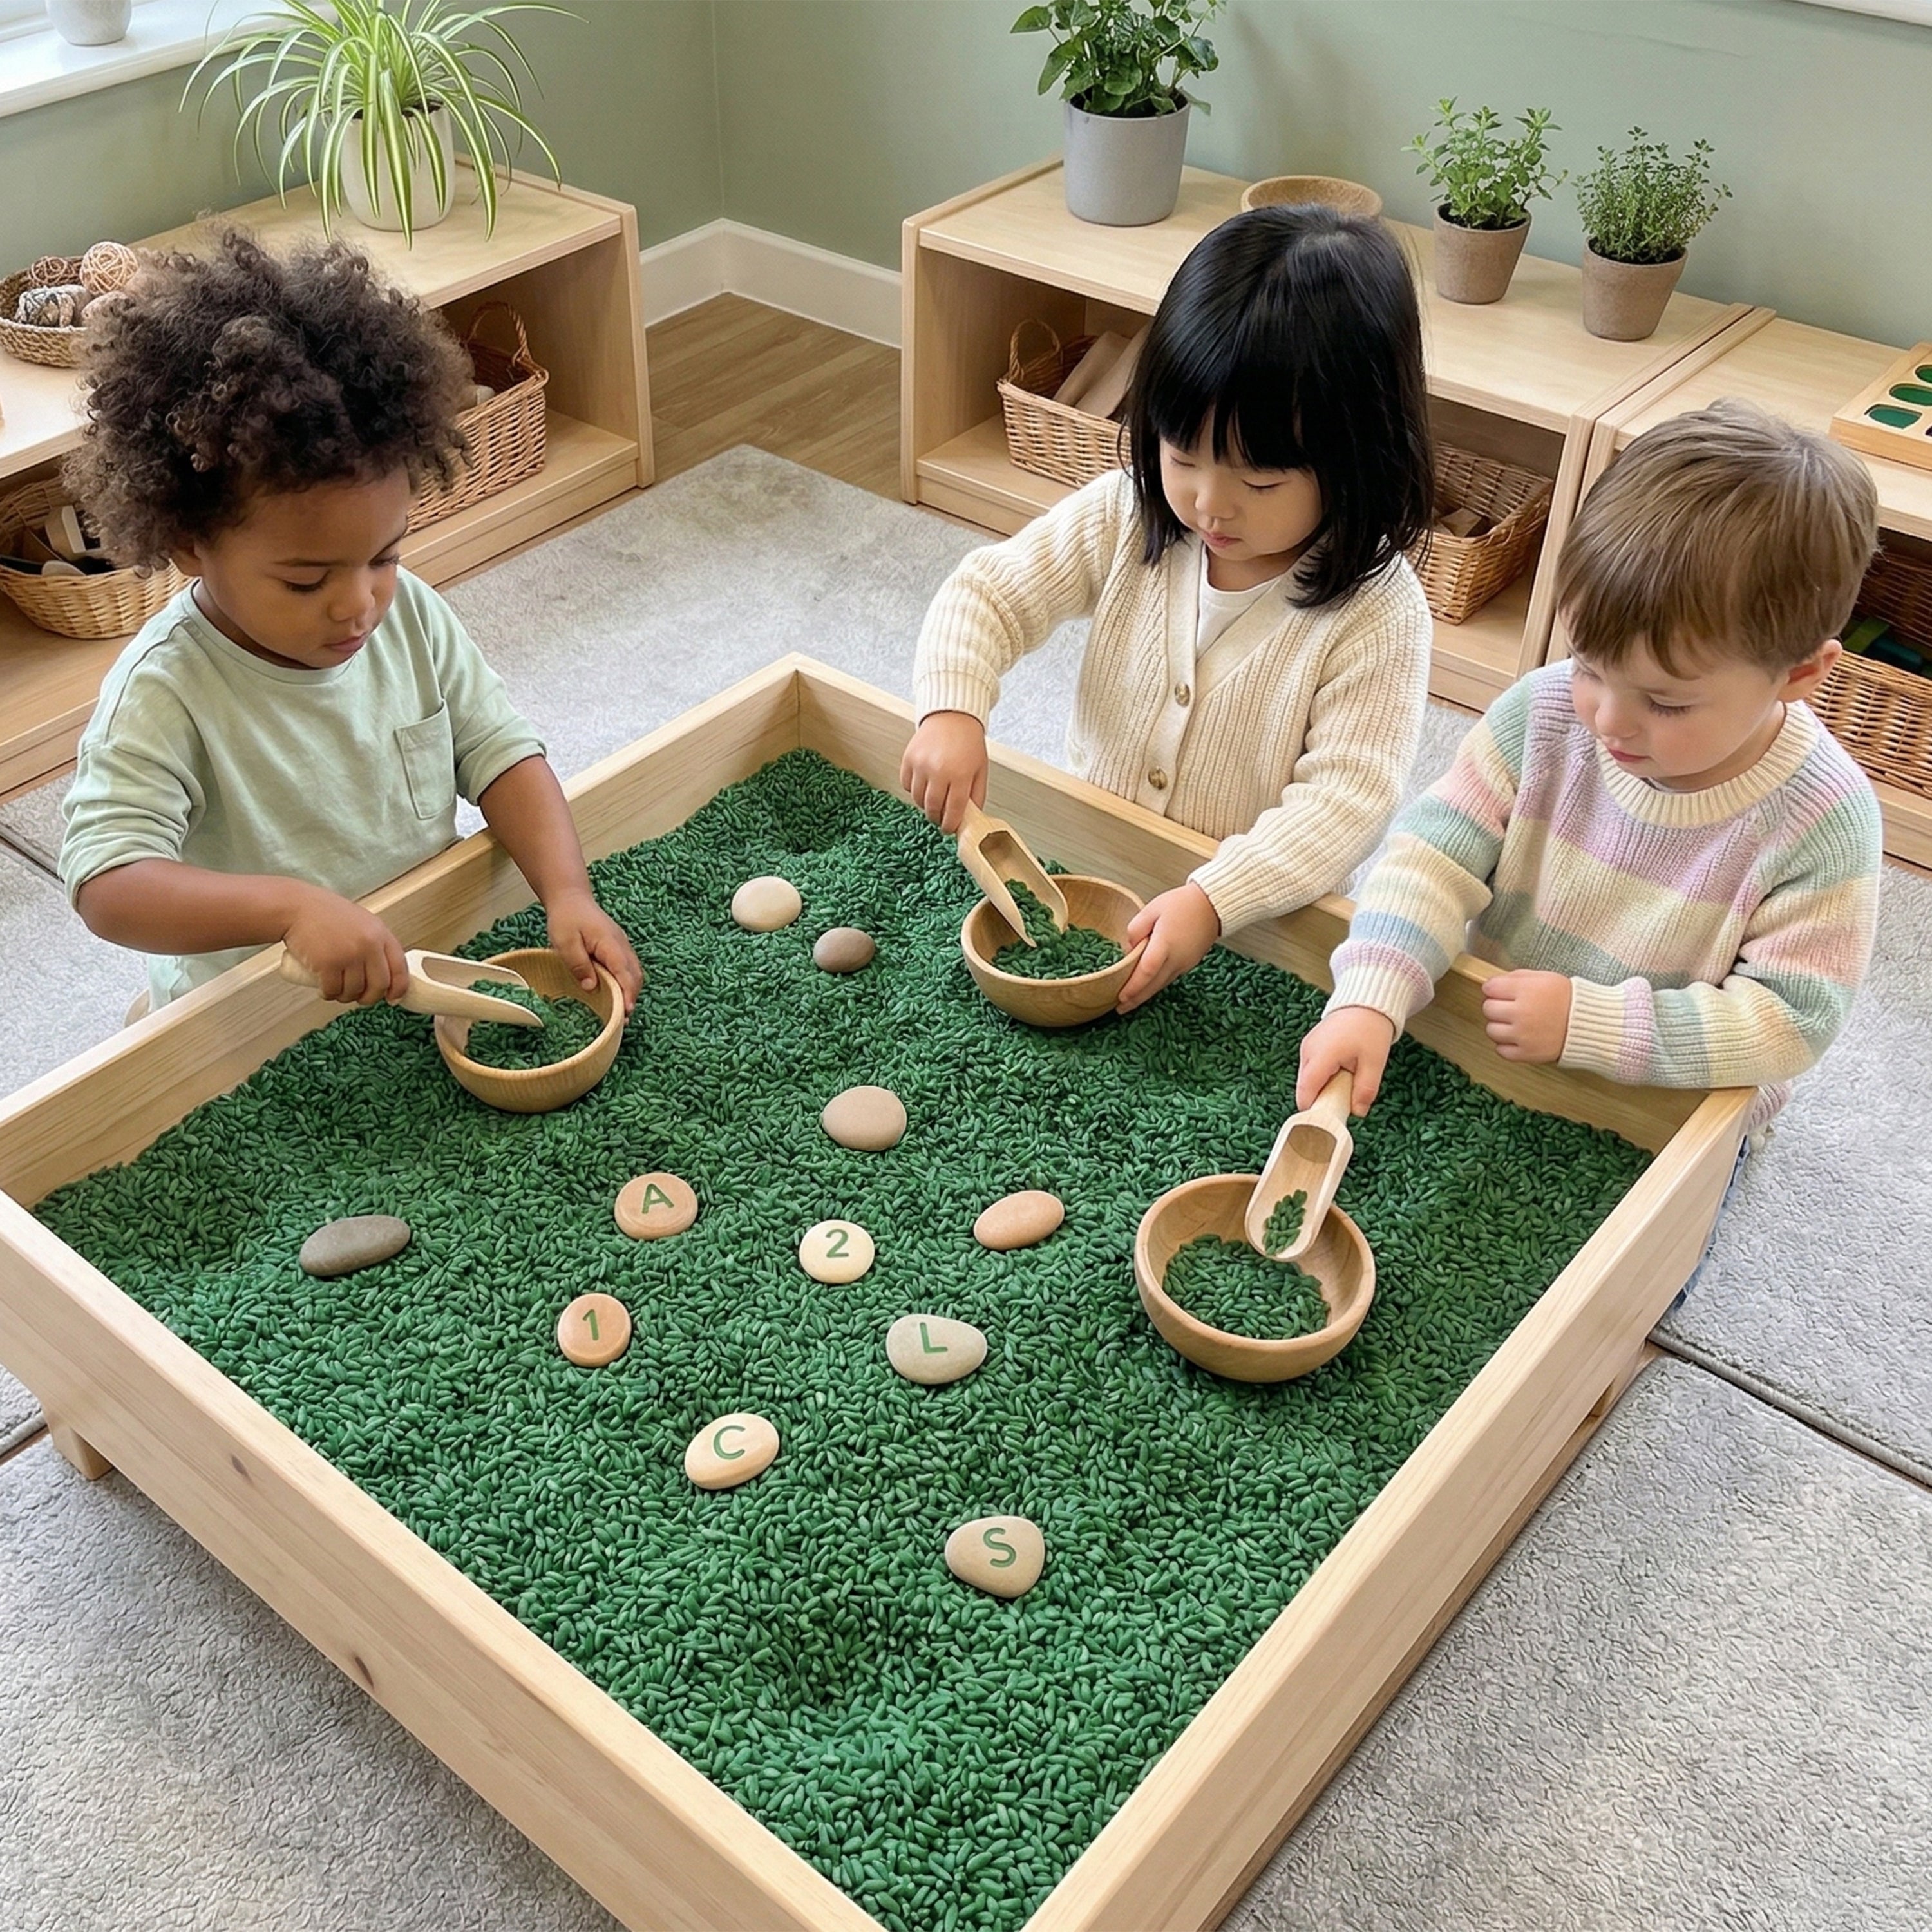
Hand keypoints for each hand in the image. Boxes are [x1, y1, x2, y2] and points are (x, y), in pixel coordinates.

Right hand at [282, 884, 408, 1006]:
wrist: (296, 907)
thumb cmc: (325, 914)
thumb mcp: (361, 922)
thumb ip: (375, 943)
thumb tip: (386, 973)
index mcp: (380, 933)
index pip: (400, 968)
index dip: (399, 989)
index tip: (393, 998)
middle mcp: (368, 944)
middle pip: (379, 985)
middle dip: (369, 998)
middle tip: (359, 997)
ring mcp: (348, 954)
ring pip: (354, 991)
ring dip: (345, 997)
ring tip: (337, 988)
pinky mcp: (327, 964)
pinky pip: (333, 990)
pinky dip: (328, 994)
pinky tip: (325, 989)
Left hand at [547, 889, 642, 1012]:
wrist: (571, 898)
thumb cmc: (566, 918)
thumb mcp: (566, 942)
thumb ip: (579, 964)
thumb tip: (591, 987)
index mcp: (611, 944)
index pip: (625, 973)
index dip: (628, 994)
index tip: (626, 1013)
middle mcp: (622, 946)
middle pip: (635, 976)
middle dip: (632, 998)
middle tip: (622, 1020)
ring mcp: (622, 947)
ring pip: (634, 973)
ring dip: (630, 992)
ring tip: (621, 1013)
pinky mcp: (618, 949)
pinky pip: (628, 969)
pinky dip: (626, 984)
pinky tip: (617, 995)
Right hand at [900, 711, 987, 833]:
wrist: (952, 716)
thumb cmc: (968, 742)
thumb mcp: (980, 770)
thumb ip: (976, 795)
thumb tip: (970, 818)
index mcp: (961, 774)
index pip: (953, 810)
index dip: (950, 825)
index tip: (949, 829)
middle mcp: (939, 770)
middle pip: (933, 808)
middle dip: (937, 817)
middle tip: (941, 818)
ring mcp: (921, 764)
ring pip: (917, 799)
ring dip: (925, 804)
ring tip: (934, 799)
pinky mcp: (908, 759)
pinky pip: (906, 785)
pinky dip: (913, 790)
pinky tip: (924, 784)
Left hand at [1116, 882, 1219, 1011]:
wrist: (1213, 905)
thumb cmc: (1183, 904)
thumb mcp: (1153, 908)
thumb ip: (1136, 928)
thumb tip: (1129, 948)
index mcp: (1166, 943)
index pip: (1147, 969)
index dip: (1134, 986)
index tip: (1120, 996)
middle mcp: (1177, 958)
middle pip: (1154, 984)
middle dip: (1136, 999)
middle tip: (1120, 1009)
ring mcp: (1185, 963)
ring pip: (1162, 984)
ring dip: (1145, 995)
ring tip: (1129, 1003)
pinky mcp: (1189, 964)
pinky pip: (1169, 978)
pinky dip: (1156, 986)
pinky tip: (1147, 988)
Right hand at [1297, 1005, 1396, 1112]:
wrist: (1366, 1002)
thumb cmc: (1370, 1028)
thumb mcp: (1374, 1062)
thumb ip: (1365, 1090)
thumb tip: (1358, 1113)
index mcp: (1321, 1056)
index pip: (1306, 1093)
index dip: (1313, 1111)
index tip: (1329, 1120)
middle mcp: (1308, 1052)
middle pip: (1305, 1089)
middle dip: (1321, 1100)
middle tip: (1344, 1101)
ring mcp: (1307, 1048)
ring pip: (1307, 1080)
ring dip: (1323, 1088)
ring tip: (1345, 1082)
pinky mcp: (1310, 1046)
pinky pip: (1311, 1070)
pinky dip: (1323, 1077)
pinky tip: (1341, 1072)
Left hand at [1481, 968, 1570, 1062]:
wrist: (1589, 1023)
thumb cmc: (1569, 999)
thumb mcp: (1545, 978)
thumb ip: (1517, 977)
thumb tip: (1492, 984)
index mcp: (1526, 990)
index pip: (1490, 988)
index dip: (1495, 989)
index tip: (1501, 992)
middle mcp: (1521, 1012)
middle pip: (1488, 1008)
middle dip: (1497, 1006)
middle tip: (1510, 1007)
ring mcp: (1523, 1035)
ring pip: (1491, 1030)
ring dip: (1500, 1026)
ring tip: (1516, 1023)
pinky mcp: (1527, 1053)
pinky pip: (1501, 1050)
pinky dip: (1506, 1045)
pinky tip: (1519, 1037)